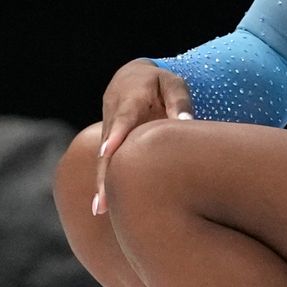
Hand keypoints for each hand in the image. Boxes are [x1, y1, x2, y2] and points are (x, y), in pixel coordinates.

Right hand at [95, 59, 193, 214]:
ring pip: (103, 159)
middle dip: (104, 173)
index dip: (115, 136)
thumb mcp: (173, 83)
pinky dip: (104, 181)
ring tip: (99, 210)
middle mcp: (113, 117)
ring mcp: (108, 130)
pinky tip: (102, 205)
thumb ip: (179, 101)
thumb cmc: (158, 82)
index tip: (107, 152)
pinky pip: (106, 162)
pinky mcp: (109, 141)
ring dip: (101, 183)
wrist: (130, 77)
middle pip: (107, 147)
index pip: (122, 119)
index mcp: (129, 100)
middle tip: (102, 199)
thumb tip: (187, 122)